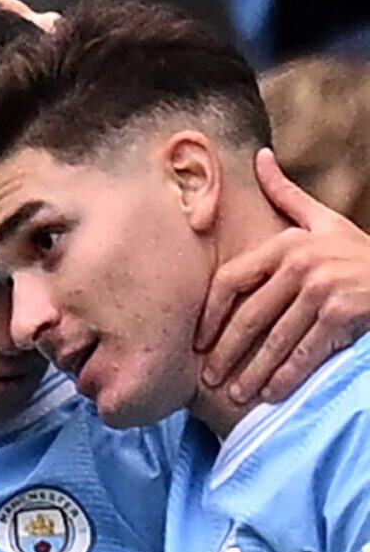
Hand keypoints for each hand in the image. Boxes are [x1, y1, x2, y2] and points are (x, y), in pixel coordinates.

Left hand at [197, 150, 369, 404]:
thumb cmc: (360, 251)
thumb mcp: (324, 220)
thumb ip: (287, 195)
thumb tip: (261, 157)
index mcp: (287, 244)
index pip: (232, 280)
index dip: (210, 313)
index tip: (198, 339)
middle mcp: (301, 265)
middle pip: (249, 315)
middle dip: (227, 351)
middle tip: (209, 377)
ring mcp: (323, 290)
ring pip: (276, 339)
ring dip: (253, 370)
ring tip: (235, 394)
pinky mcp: (343, 314)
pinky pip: (307, 352)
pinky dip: (287, 375)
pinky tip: (271, 394)